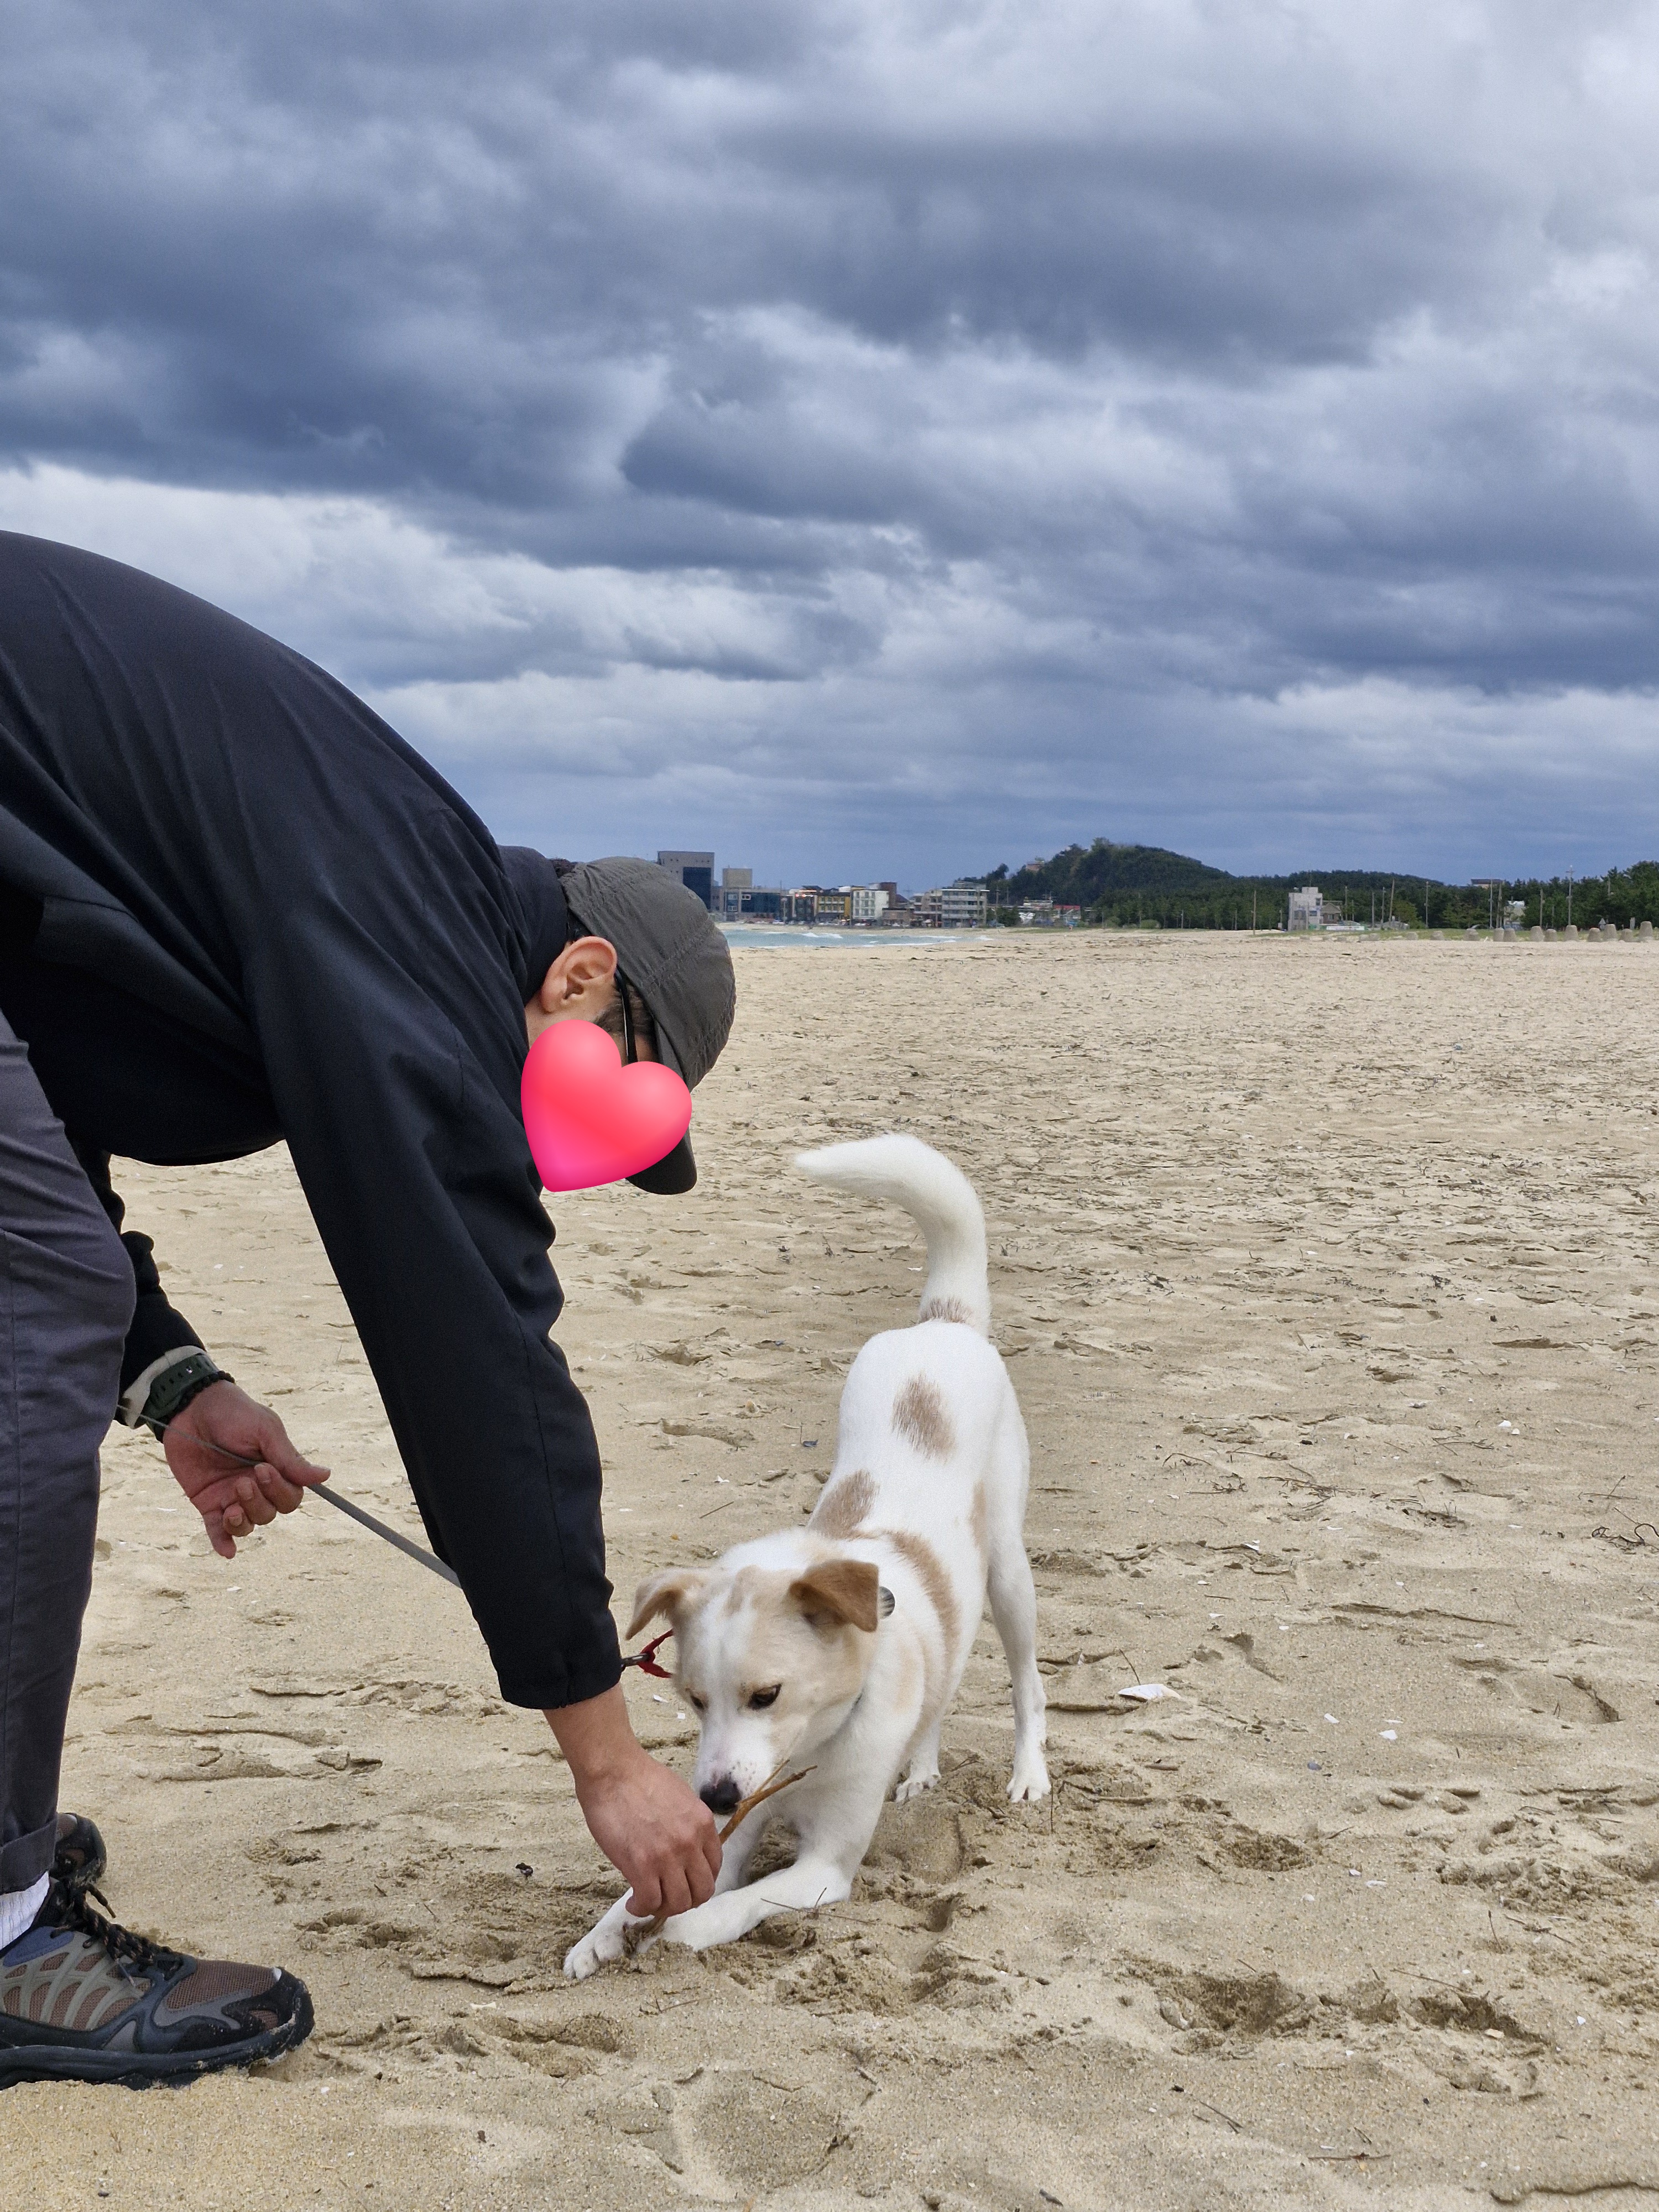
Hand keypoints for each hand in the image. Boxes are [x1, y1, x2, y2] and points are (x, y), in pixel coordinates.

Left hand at [161, 1381, 329, 1559]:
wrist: (191, 1409)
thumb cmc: (233, 1414)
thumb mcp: (265, 1431)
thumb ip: (289, 1459)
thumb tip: (325, 1476)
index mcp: (275, 1468)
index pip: (291, 1496)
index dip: (280, 1490)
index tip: (262, 1469)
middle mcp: (256, 1486)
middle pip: (271, 1513)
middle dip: (259, 1502)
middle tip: (243, 1480)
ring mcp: (231, 1496)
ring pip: (248, 1525)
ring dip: (243, 1521)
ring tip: (231, 1505)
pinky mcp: (207, 1502)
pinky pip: (217, 1530)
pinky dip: (223, 1542)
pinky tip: (227, 1552)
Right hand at [545, 1685, 720, 1917]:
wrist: (613, 1771)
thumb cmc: (640, 1779)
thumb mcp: (680, 1799)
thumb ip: (687, 1826)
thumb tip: (684, 1850)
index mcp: (703, 1824)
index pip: (714, 1868)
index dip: (699, 1881)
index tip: (684, 1882)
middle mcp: (691, 1843)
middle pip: (702, 1892)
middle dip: (686, 1900)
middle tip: (668, 1897)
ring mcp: (668, 1856)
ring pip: (679, 1903)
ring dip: (664, 1908)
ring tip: (649, 1902)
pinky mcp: (641, 1866)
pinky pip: (650, 1903)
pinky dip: (642, 1909)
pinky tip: (633, 1903)